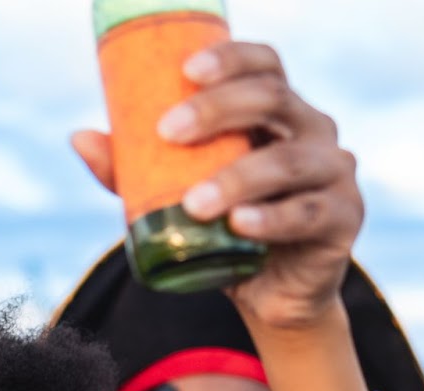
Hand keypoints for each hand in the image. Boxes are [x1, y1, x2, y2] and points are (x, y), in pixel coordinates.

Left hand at [72, 41, 359, 329]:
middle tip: (168, 132)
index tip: (184, 71)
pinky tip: (240, 224)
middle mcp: (315, 132)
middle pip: (273, 100)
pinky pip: (308, 213)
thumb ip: (135, 171)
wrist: (271, 298)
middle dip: (218, 110)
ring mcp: (336, 173)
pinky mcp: (344, 219)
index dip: (230, 59)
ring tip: (193, 204)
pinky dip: (272, 218)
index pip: (265, 66)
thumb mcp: (178, 197)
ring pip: (288, 162)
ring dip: (237, 177)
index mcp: (280, 112)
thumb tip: (79, 137)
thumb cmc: (225, 234)